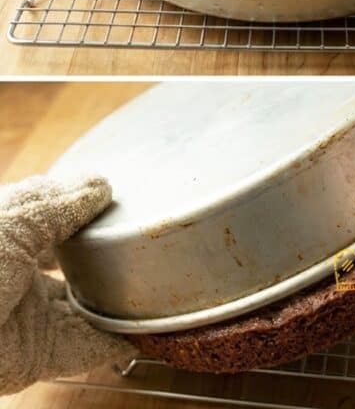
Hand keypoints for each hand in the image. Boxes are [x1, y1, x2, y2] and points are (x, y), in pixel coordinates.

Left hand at [0, 175, 130, 394]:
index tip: (115, 199)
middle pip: (66, 263)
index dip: (80, 207)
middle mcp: (14, 274)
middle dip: (100, 254)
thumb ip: (60, 202)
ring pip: (79, 307)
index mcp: (4, 235)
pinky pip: (82, 349)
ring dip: (112, 300)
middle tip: (139, 240)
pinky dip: (112, 342)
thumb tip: (101, 186)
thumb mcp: (15, 216)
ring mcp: (25, 316)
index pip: (48, 216)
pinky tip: (142, 329)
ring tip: (152, 283)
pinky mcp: (35, 355)